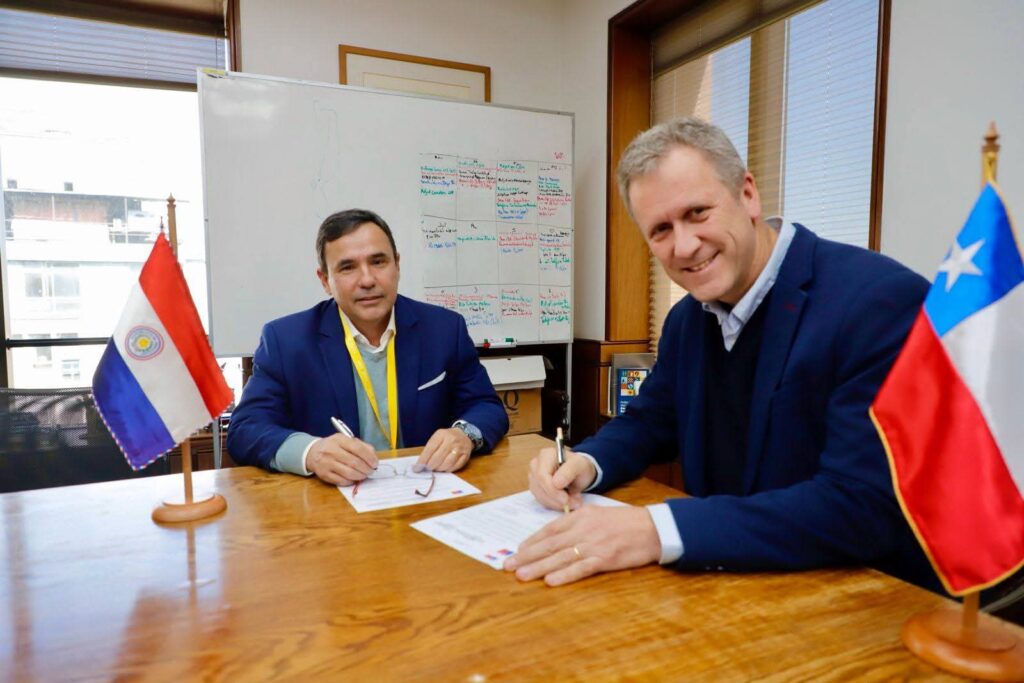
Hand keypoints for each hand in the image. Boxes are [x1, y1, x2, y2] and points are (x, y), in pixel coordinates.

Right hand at [306, 434, 377, 485]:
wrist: (312, 453)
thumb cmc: (334, 446)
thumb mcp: (345, 440)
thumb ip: (361, 446)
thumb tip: (373, 457)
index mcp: (339, 439)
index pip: (358, 448)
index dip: (369, 457)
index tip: (375, 463)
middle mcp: (331, 451)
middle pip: (354, 462)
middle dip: (366, 469)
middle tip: (371, 471)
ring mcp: (327, 463)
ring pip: (349, 473)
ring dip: (360, 476)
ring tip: (364, 475)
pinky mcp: (324, 475)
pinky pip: (341, 481)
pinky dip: (351, 481)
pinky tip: (354, 478)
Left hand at [417, 428, 472, 470]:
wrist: (464, 434)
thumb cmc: (447, 438)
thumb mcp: (437, 437)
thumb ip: (429, 448)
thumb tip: (421, 463)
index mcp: (442, 435)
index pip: (430, 449)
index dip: (423, 460)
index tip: (417, 468)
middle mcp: (451, 440)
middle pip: (438, 457)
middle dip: (430, 466)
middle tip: (427, 468)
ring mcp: (460, 448)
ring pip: (447, 463)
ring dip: (439, 469)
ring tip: (436, 468)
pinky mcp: (466, 456)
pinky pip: (455, 467)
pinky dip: (448, 470)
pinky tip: (445, 468)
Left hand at [503, 505, 661, 585]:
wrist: (652, 528)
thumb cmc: (625, 521)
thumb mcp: (598, 515)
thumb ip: (577, 523)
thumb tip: (557, 535)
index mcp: (580, 516)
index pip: (549, 529)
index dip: (532, 541)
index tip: (517, 550)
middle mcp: (583, 529)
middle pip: (549, 544)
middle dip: (527, 555)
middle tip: (508, 565)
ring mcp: (594, 544)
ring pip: (560, 557)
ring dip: (539, 567)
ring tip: (521, 575)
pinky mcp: (605, 559)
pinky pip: (581, 568)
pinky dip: (565, 575)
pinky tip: (551, 581)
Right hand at [528, 446, 596, 512]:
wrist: (578, 472)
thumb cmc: (579, 466)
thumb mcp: (579, 465)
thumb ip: (568, 471)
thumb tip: (556, 483)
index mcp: (545, 455)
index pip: (542, 476)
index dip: (553, 490)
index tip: (566, 500)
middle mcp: (536, 465)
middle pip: (539, 487)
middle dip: (556, 499)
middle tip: (574, 504)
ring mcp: (534, 477)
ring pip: (540, 496)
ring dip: (556, 504)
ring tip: (573, 502)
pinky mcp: (535, 488)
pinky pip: (541, 500)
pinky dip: (554, 505)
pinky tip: (565, 502)